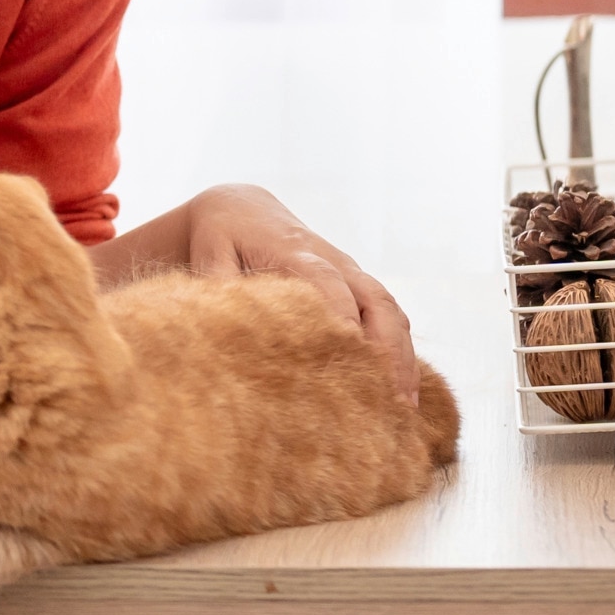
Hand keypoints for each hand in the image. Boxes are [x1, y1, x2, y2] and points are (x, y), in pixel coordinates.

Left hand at [182, 184, 417, 401]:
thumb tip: (224, 324)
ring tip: (405, 406)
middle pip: (374, 298)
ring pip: (390, 310)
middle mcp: (333, 259)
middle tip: (390, 396)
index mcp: (293, 249)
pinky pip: (391, 316)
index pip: (325, 280)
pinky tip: (402, 392)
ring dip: (402, 355)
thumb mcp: (209, 252)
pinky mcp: (357, 285)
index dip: (339, 313)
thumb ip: (219, 284)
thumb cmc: (221, 236)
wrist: (243, 208)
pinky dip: (401, 351)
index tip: (349, 350)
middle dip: (386, 345)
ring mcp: (351, 272)